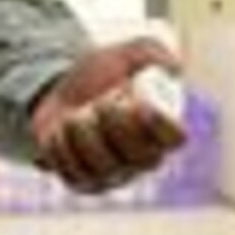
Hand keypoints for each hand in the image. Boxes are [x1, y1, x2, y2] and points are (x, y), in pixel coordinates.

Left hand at [30, 37, 187, 192]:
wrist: (59, 90)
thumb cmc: (102, 73)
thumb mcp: (125, 52)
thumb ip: (153, 52)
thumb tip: (173, 68)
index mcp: (161, 128)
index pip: (175, 138)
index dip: (159, 123)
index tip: (140, 102)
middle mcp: (142, 158)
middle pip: (138, 155)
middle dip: (113, 120)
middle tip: (101, 101)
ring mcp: (113, 175)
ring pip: (99, 163)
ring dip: (81, 130)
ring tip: (77, 115)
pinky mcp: (83, 182)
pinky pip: (70, 169)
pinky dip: (60, 144)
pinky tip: (62, 132)